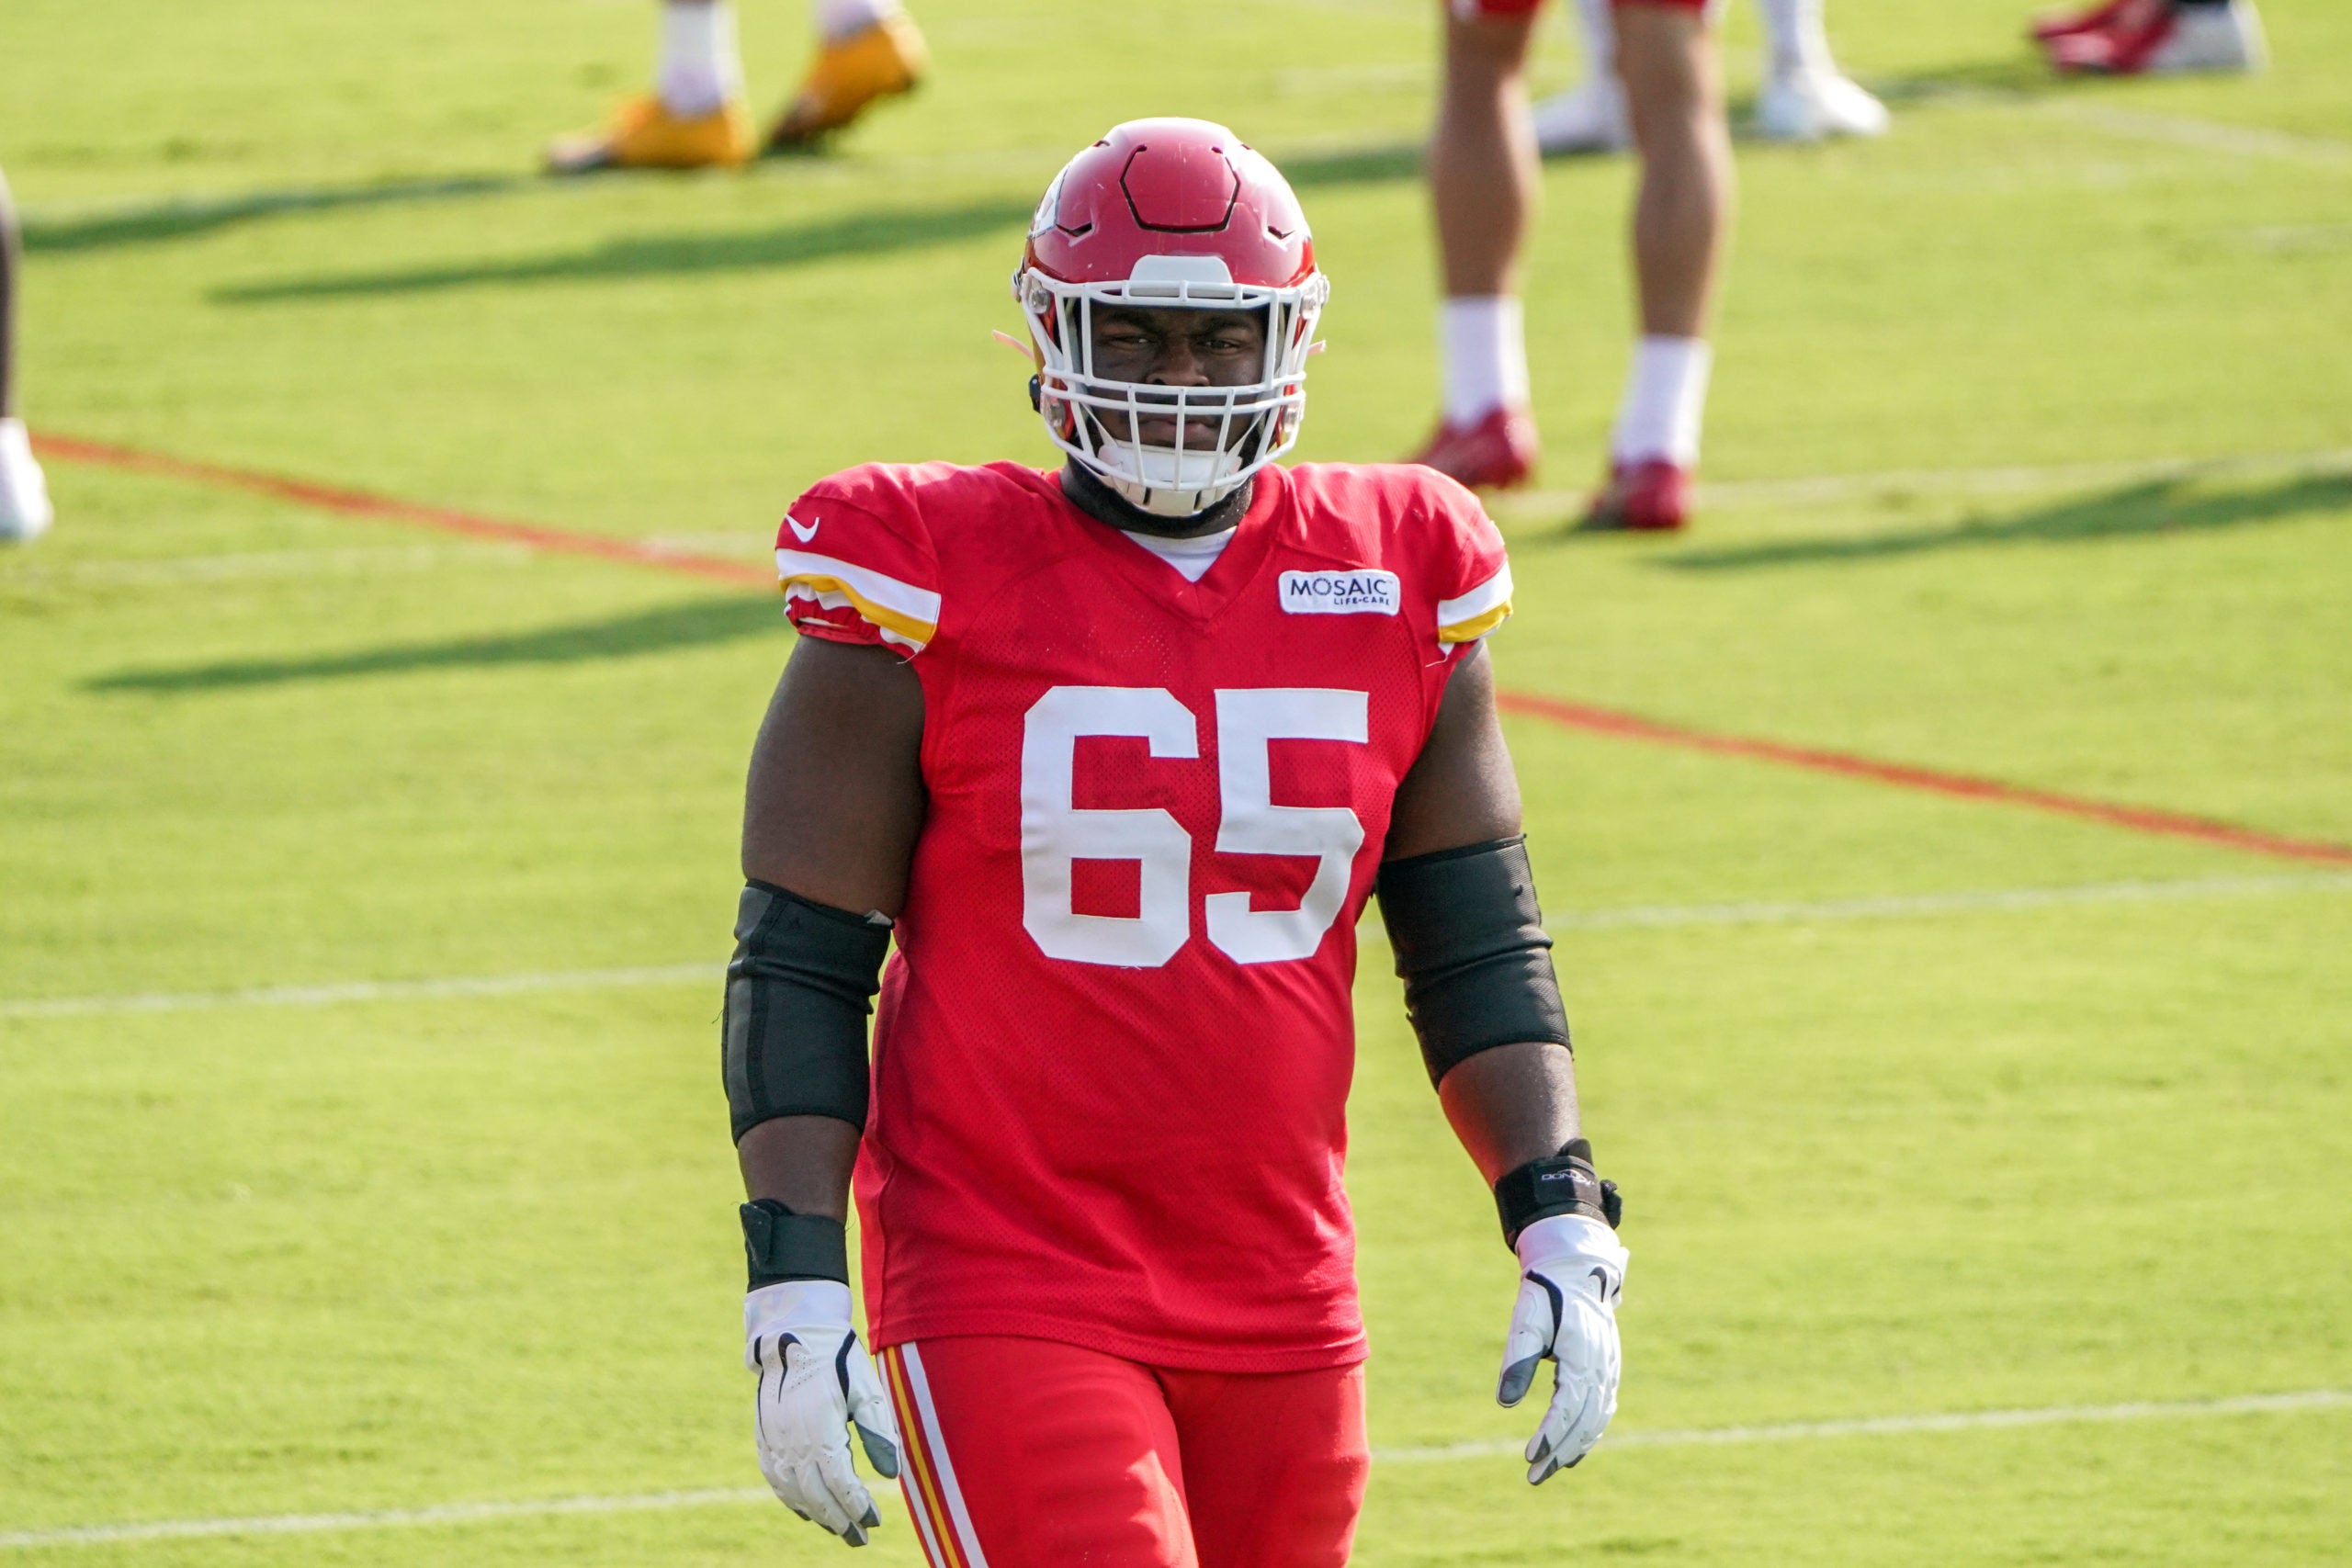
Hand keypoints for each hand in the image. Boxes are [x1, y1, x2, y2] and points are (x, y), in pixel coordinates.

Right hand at [746, 1281, 901, 1545]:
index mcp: (821, 1431)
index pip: (841, 1485)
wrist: (793, 1331)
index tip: (875, 1522)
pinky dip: (790, 1499)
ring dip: (816, 1514)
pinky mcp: (764, 1436)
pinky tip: (805, 1509)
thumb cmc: (838, 1357)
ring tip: (837, 1527)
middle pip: (817, 1497)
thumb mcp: (867, 1389)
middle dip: (840, 1521)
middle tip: (859, 1538)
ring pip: (793, 1493)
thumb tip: (890, 1474)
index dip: (858, 1507)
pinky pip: (775, 1478)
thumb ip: (879, 1432)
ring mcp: (775, 1441)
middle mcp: (794, 1442)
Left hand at [1495, 1213, 1626, 1483]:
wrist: (1577, 1268)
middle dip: (1560, 1452)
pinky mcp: (1608, 1370)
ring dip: (1575, 1448)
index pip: (1567, 1407)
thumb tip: (1504, 1403)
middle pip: (1584, 1422)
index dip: (1550, 1434)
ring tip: (1549, 1470)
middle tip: (1533, 1476)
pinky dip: (1590, 1433)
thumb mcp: (1526, 1321)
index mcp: (1583, 1356)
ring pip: (1597, 1420)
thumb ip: (1516, 1361)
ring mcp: (1609, 1370)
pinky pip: (1603, 1410)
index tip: (1529, 1455)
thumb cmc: (1545, 1293)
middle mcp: (1602, 1368)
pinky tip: (1574, 1450)